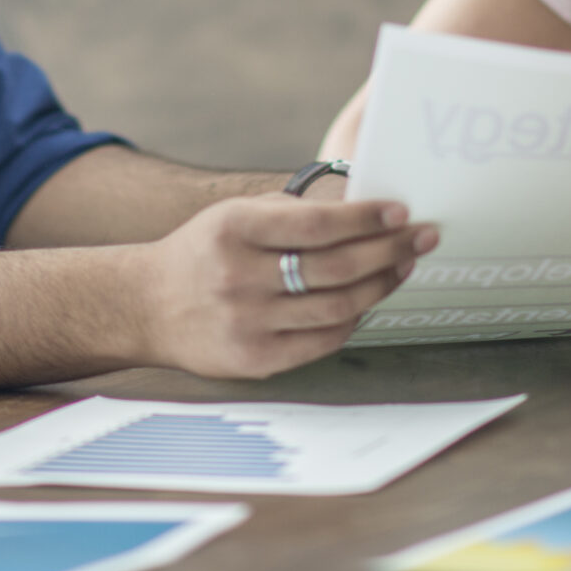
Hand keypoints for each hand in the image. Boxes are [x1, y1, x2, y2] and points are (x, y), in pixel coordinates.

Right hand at [134, 194, 436, 377]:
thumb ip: (293, 215)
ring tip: (403, 265)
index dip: (366, 218)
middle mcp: (239, 276)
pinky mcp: (255, 360)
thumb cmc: (206, 251)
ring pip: (337, 307)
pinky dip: (353, 319)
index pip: (316, 224)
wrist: (147, 306)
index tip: (401, 211)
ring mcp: (247, 323)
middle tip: (423, 236)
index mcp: (235, 229)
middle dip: (389, 250)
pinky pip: (323, 340)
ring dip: (381, 285)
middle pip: (335, 267)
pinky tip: (368, 300)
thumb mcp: (235, 216)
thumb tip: (366, 214)